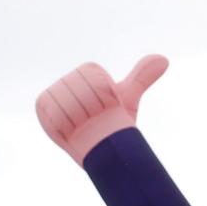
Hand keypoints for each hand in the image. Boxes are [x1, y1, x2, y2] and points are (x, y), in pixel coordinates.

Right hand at [36, 55, 167, 165]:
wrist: (100, 146)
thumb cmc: (114, 120)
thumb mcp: (128, 97)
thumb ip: (142, 76)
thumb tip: (164, 59)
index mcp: (84, 72)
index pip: (93, 75)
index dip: (106, 91)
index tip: (109, 102)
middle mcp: (65, 81)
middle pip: (82, 87)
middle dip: (94, 105)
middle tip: (97, 117)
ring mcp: (52, 94)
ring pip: (70, 101)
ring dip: (82, 117)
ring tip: (85, 123)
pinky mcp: (42, 107)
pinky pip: (56, 112)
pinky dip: (67, 124)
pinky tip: (72, 128)